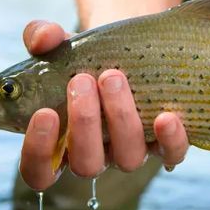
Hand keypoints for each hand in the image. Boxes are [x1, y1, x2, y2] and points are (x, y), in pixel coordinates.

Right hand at [18, 20, 188, 190]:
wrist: (130, 52)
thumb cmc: (86, 57)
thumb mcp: (61, 44)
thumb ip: (41, 37)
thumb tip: (45, 36)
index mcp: (60, 144)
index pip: (39, 172)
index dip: (38, 151)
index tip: (44, 113)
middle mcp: (97, 155)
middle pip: (86, 163)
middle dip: (83, 122)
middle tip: (81, 80)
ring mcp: (132, 152)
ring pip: (128, 158)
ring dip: (120, 119)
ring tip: (113, 77)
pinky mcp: (166, 145)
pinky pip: (171, 154)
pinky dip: (170, 138)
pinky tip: (166, 115)